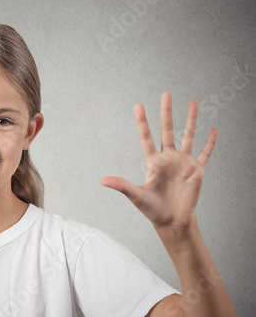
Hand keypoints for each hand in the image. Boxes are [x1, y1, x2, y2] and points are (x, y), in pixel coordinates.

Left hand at [101, 92, 217, 231]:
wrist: (172, 221)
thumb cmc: (152, 209)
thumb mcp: (136, 196)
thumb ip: (122, 185)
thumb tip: (102, 180)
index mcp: (153, 162)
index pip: (146, 137)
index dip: (143, 121)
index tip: (138, 105)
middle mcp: (168, 158)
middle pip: (167, 130)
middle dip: (167, 112)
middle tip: (166, 94)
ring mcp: (183, 163)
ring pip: (188, 136)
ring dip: (191, 120)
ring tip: (193, 102)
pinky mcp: (196, 170)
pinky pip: (205, 153)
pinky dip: (209, 142)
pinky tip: (213, 130)